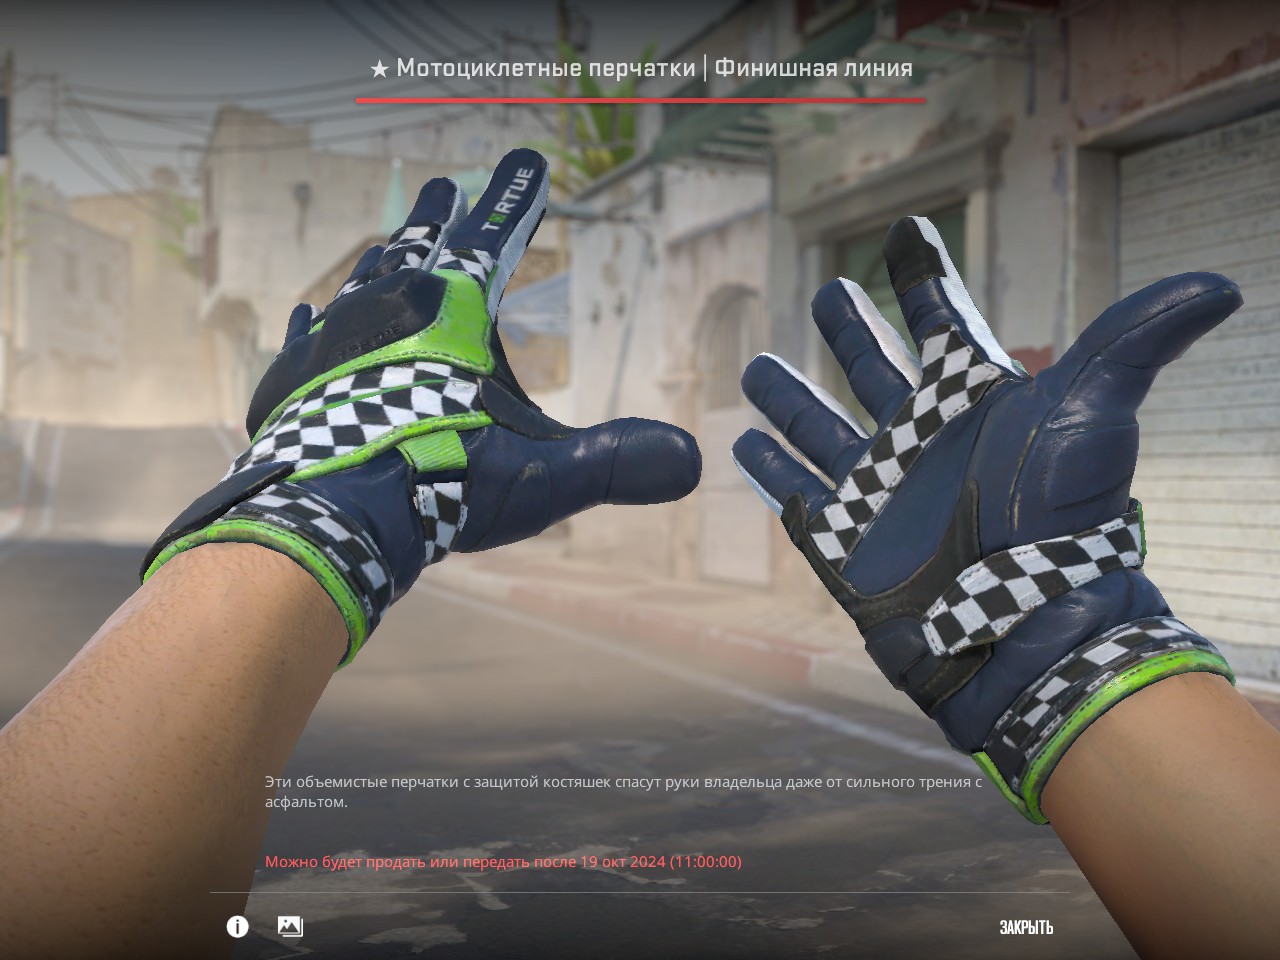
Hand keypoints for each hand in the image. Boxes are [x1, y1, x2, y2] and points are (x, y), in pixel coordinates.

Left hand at [143, 149, 700, 665]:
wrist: (332, 515)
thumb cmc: (444, 484)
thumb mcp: (546, 476)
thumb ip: (617, 463)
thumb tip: (692, 462)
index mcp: (452, 313)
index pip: (495, 239)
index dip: (515, 201)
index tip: (527, 162)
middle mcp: (388, 308)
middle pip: (419, 248)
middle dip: (439, 218)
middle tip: (444, 190)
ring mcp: (331, 340)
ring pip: (361, 284)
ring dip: (381, 262)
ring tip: (387, 246)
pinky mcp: (290, 381)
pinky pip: (304, 337)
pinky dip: (313, 324)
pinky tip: (306, 315)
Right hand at [733, 216, 1241, 820]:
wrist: (1020, 635)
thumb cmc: (1059, 522)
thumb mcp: (1094, 414)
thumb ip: (1137, 340)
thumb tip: (1223, 284)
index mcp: (973, 403)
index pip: (942, 320)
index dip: (922, 278)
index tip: (904, 232)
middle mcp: (922, 441)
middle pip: (877, 369)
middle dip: (854, 329)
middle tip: (830, 290)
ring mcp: (879, 493)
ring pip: (824, 429)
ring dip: (791, 398)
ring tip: (756, 366)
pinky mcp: (846, 546)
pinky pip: (799, 499)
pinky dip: (771, 473)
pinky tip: (743, 446)